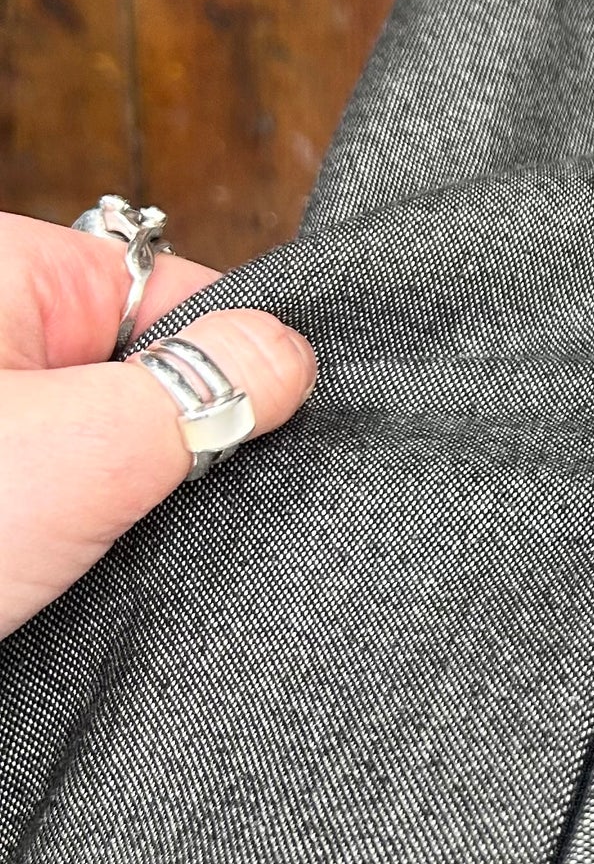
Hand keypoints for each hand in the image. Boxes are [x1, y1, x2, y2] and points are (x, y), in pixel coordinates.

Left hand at [0, 211, 316, 638]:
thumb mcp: (86, 446)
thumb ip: (209, 381)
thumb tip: (295, 348)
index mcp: (9, 273)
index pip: (178, 291)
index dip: (240, 358)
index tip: (277, 428)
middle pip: (146, 371)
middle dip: (188, 442)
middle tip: (204, 512)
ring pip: (102, 448)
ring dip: (131, 507)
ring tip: (136, 561)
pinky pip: (60, 504)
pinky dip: (82, 546)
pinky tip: (88, 590)